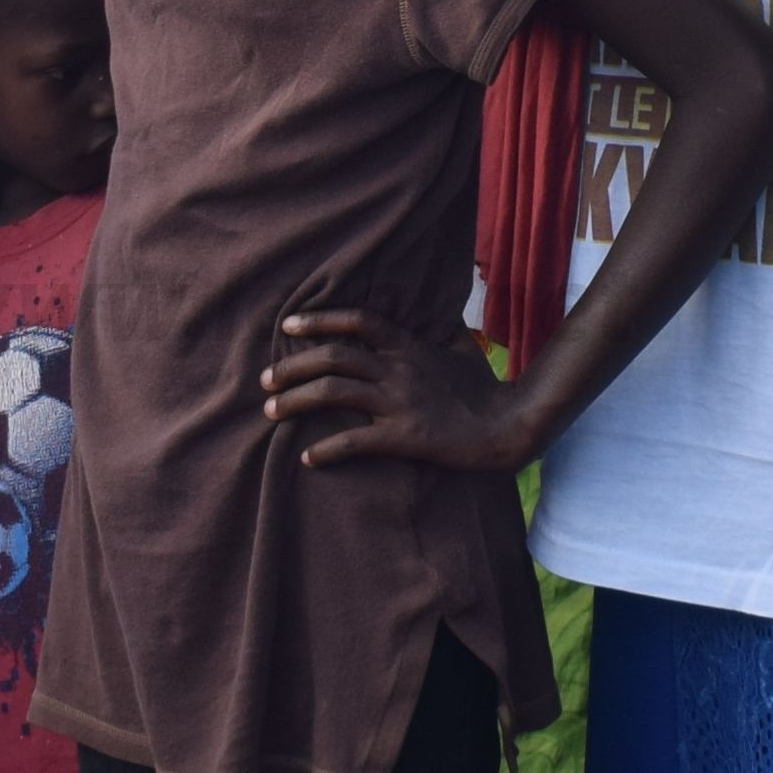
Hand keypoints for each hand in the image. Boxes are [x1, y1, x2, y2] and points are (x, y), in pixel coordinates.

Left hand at [260, 307, 536, 471]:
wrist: (507, 425)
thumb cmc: (485, 390)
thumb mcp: (464, 350)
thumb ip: (444, 332)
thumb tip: (441, 314)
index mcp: (408, 347)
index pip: (357, 321)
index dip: (319, 320)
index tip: (288, 325)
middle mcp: (397, 369)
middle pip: (333, 357)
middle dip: (292, 366)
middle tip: (265, 381)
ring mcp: (398, 402)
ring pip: (333, 392)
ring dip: (295, 401)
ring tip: (271, 412)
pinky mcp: (402, 436)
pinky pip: (354, 441)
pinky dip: (325, 449)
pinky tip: (307, 457)